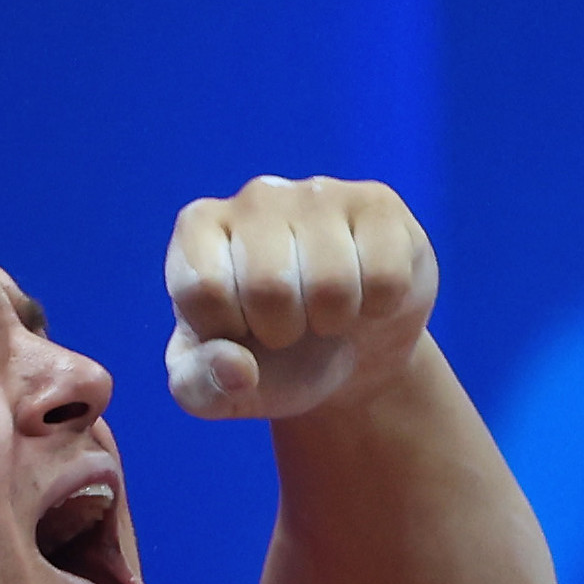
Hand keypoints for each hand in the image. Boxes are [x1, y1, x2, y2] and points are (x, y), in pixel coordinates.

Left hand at [165, 176, 437, 423]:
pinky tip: (365, 293)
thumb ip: (201, 388)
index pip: (204, 289)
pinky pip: (385, 276)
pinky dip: (378, 307)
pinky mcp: (377, 203)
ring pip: (332, 283)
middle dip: (283, 331)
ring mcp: (318, 192)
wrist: (347, 354)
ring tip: (325, 312)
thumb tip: (237, 368)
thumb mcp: (219, 391)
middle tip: (289, 327)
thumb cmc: (271, 362)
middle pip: (268, 287)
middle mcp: (254, 197)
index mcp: (198, 230)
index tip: (238, 330)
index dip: (227, 332)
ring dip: (333, 321)